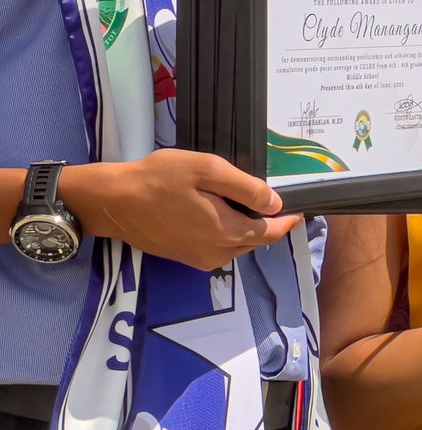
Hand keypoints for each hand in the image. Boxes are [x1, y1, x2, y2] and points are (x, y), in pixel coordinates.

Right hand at [60, 150, 301, 270]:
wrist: (112, 201)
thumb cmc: (160, 179)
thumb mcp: (208, 171)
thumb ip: (246, 188)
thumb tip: (275, 203)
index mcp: (227, 233)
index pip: (271, 233)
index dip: (288, 221)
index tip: (302, 210)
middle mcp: (216, 254)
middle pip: (255, 241)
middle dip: (270, 226)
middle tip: (279, 205)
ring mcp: (198, 259)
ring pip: (237, 247)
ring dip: (249, 231)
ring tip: (254, 208)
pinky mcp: (183, 257)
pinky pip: (218, 248)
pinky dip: (229, 234)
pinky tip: (225, 215)